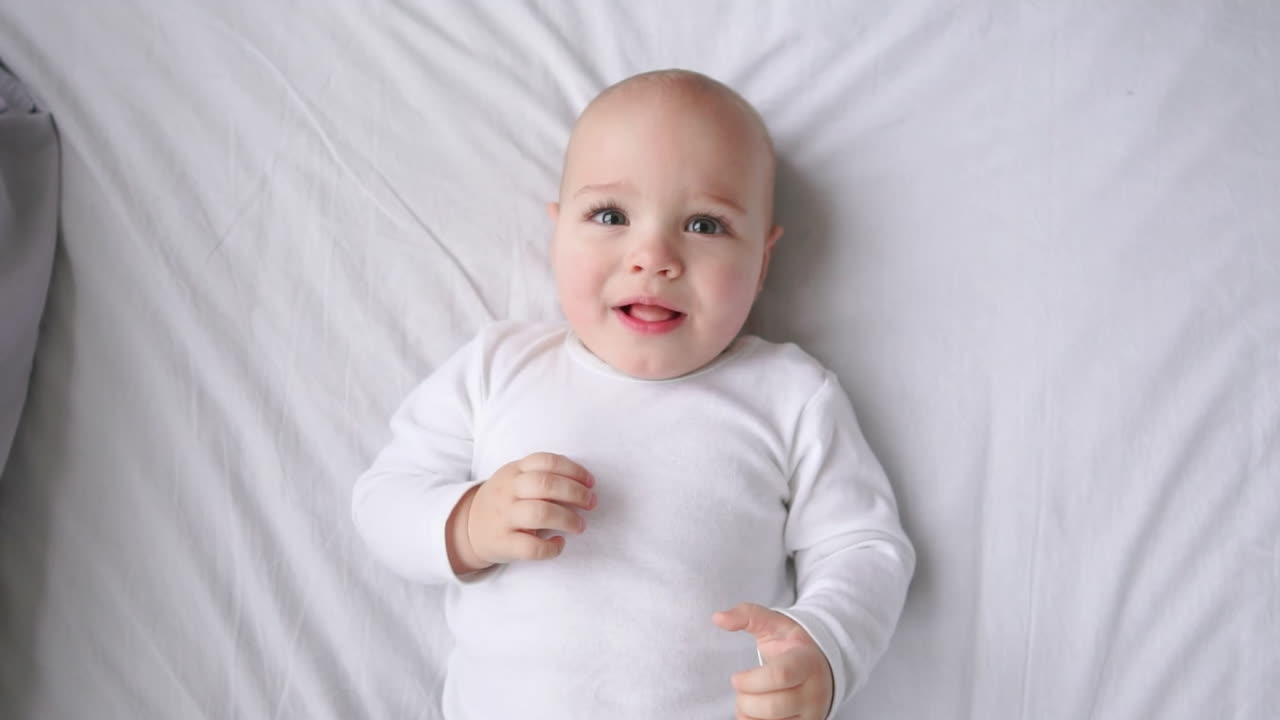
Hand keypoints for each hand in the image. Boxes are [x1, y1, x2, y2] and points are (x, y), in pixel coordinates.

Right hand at [447, 452, 595, 573]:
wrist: (467, 529)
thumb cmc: (504, 501)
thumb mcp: (515, 479)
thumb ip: (542, 476)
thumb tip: (583, 486)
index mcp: (513, 471)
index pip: (546, 461)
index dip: (573, 470)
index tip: (590, 482)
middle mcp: (507, 491)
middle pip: (545, 484)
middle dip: (576, 493)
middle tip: (591, 503)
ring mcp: (503, 517)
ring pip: (539, 513)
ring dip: (567, 519)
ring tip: (580, 526)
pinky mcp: (503, 543)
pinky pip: (531, 547)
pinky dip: (551, 547)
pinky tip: (559, 543)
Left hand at [713, 603, 833, 719]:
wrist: (821, 666)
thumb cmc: (791, 645)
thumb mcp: (774, 624)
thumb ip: (747, 615)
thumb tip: (717, 618)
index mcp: (806, 663)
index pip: (780, 676)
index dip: (750, 680)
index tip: (735, 677)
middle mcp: (814, 693)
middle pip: (773, 706)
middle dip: (745, 699)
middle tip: (740, 687)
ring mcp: (811, 715)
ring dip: (748, 714)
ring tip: (749, 699)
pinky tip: (755, 712)